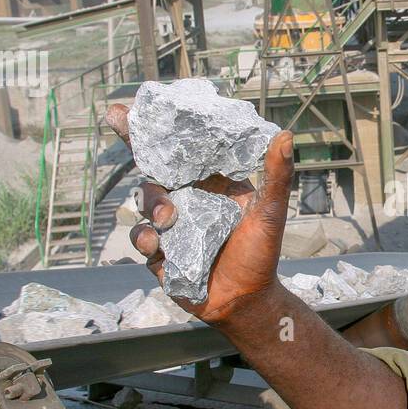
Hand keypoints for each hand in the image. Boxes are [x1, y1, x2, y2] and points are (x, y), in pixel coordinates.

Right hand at [104, 103, 294, 325]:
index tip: (126, 107)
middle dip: (133, 144)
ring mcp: (169, 224)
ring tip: (169, 220)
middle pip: (151, 165)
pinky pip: (141, 237)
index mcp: (209, 181)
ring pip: (144, 199)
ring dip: (152, 204)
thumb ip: (276, 176)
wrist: (246, 301)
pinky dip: (145, 238)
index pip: (180, 147)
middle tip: (123, 123)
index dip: (154, 126)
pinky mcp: (158, 251)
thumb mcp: (270, 212)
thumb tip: (285, 135)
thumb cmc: (261, 253)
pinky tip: (158, 246)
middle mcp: (186, 197)